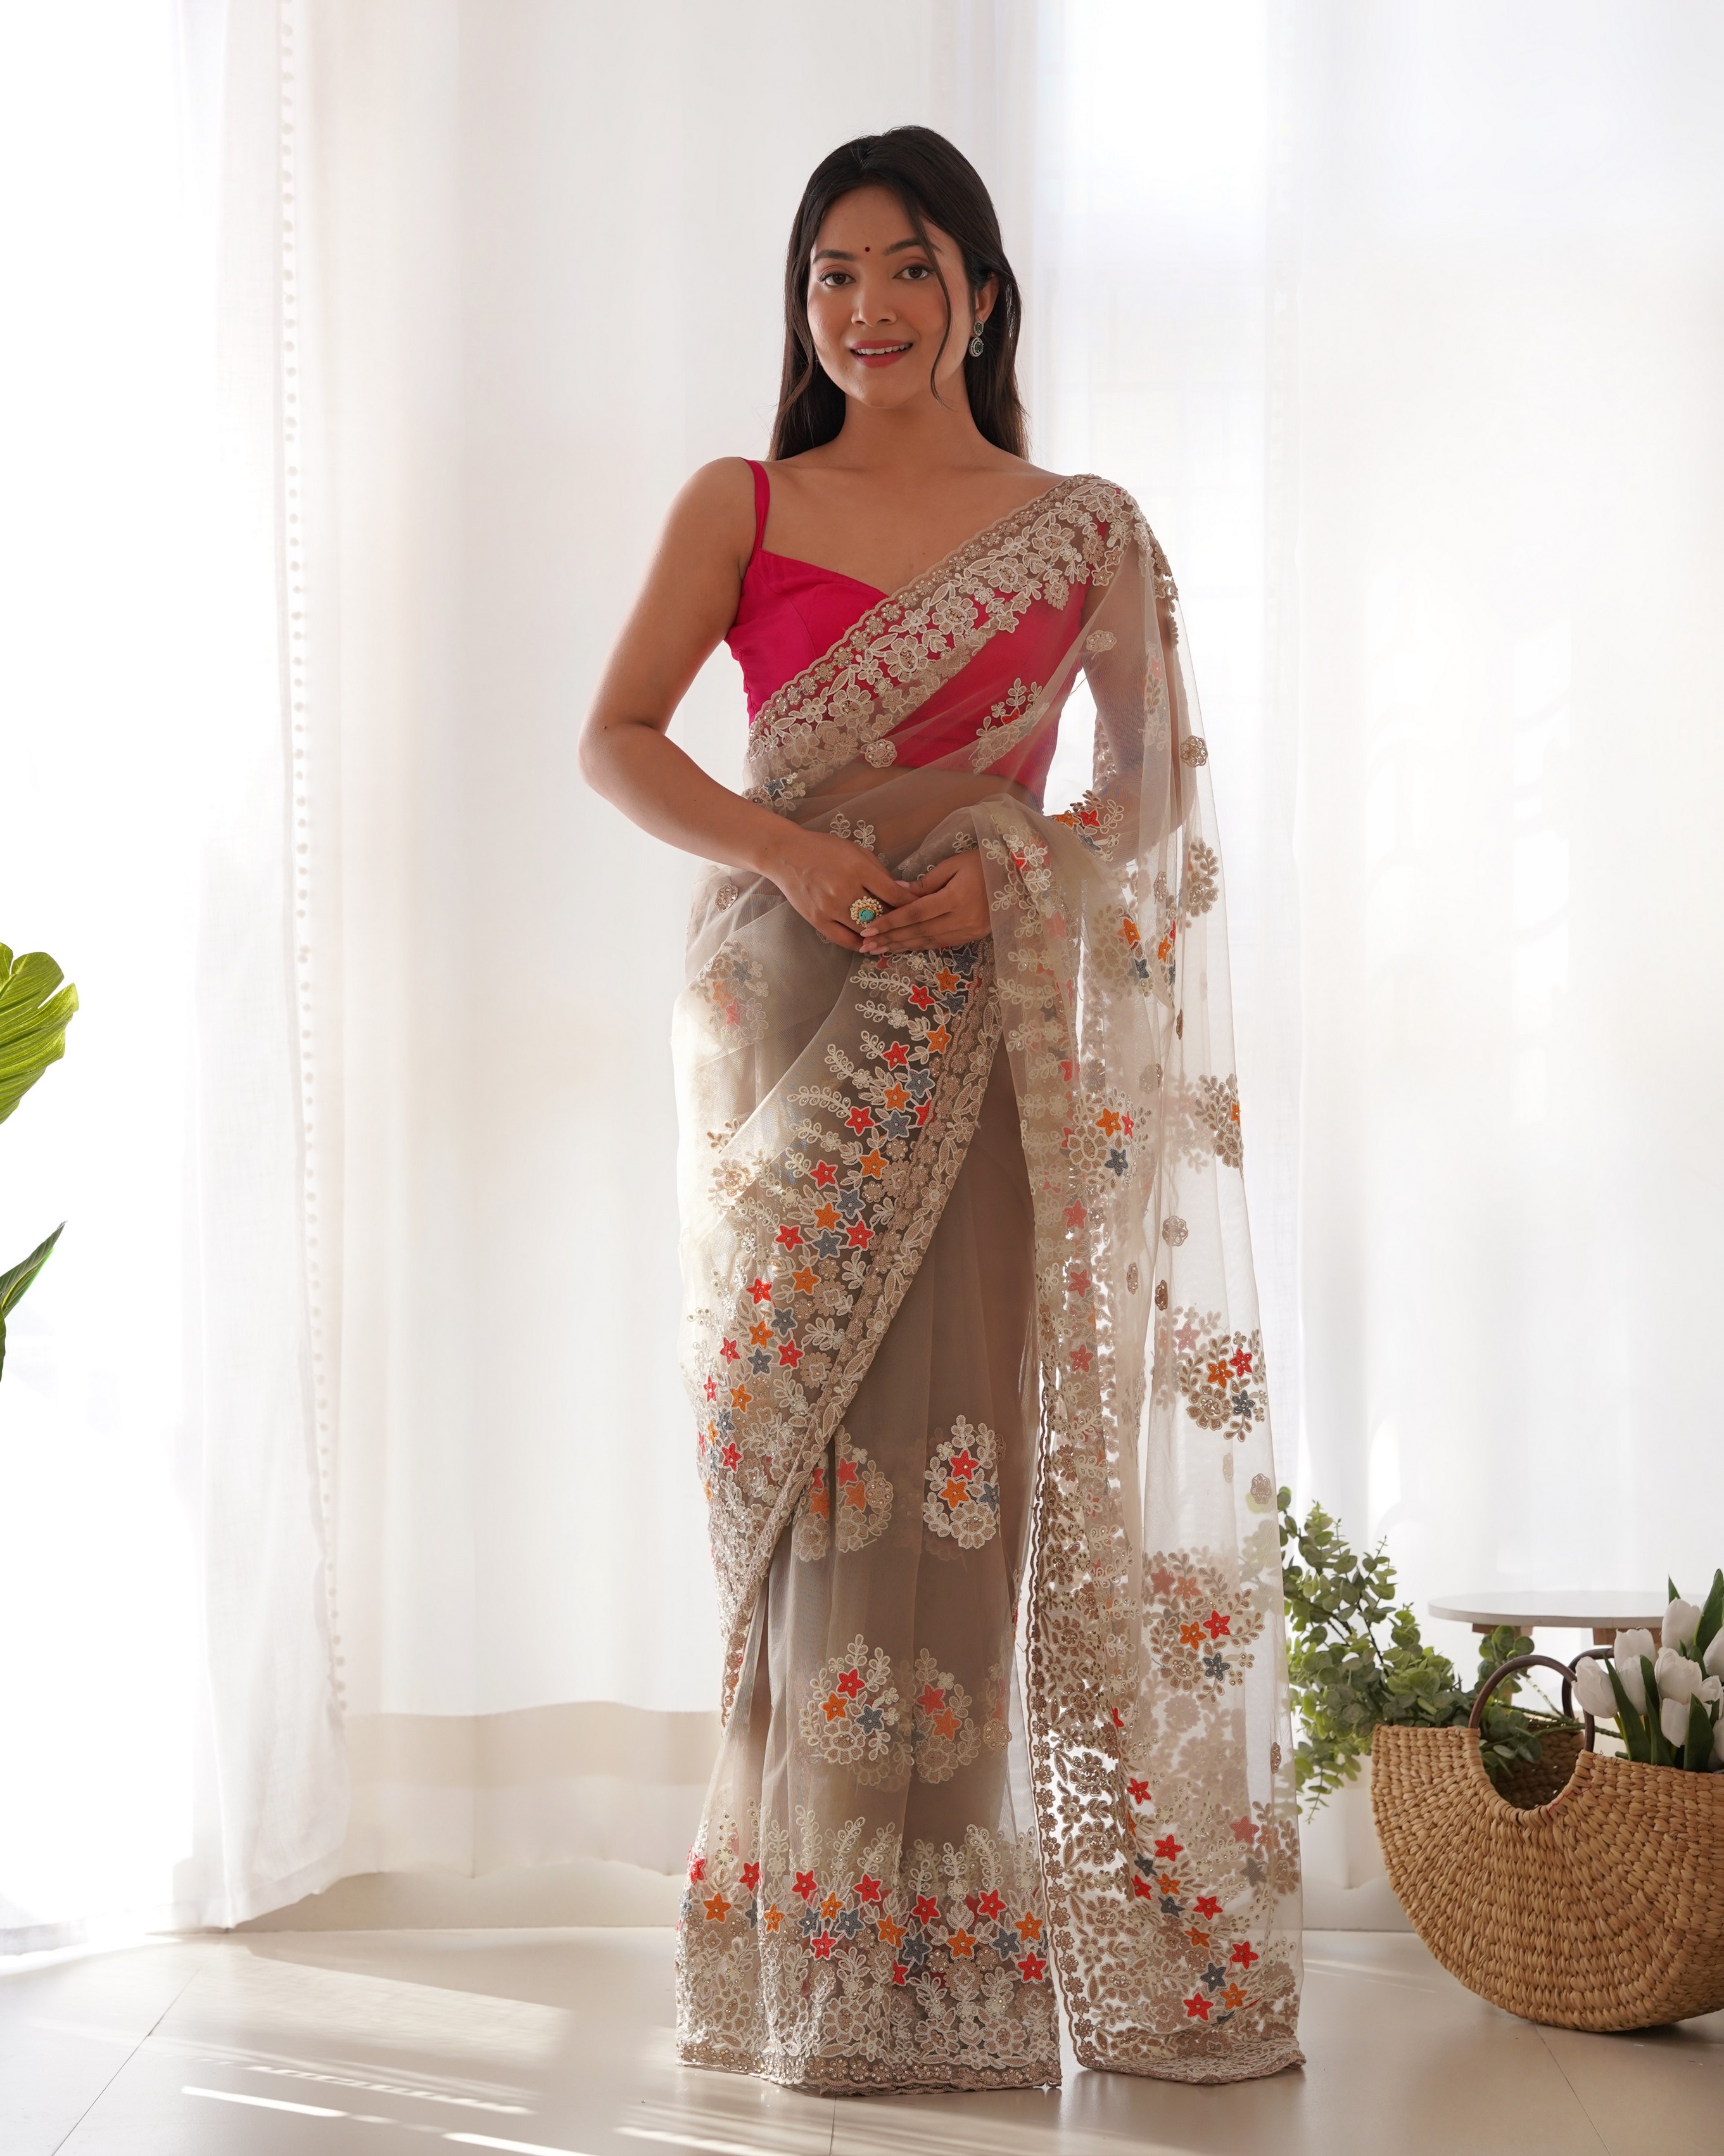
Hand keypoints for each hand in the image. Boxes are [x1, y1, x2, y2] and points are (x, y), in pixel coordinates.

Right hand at [768, 827, 916, 948]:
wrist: (786, 855)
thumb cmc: (825, 849)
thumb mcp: (856, 852)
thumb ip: (880, 873)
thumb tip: (903, 892)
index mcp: (858, 869)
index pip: (893, 893)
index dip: (911, 904)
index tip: (923, 909)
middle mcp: (845, 890)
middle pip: (882, 915)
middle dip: (899, 921)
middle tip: (912, 925)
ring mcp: (830, 908)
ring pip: (865, 930)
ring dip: (882, 935)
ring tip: (895, 937)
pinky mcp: (818, 920)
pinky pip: (845, 940)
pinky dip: (861, 943)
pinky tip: (871, 943)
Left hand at [859, 850, 990, 954]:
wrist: (1019, 877)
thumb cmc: (984, 863)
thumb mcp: (954, 864)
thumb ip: (925, 882)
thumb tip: (897, 891)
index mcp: (955, 898)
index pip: (915, 914)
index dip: (890, 923)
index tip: (868, 929)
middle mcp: (961, 918)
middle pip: (919, 932)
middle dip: (890, 940)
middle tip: (866, 946)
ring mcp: (969, 931)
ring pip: (929, 942)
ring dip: (902, 947)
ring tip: (879, 950)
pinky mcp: (973, 936)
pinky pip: (942, 943)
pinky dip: (921, 946)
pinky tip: (905, 947)